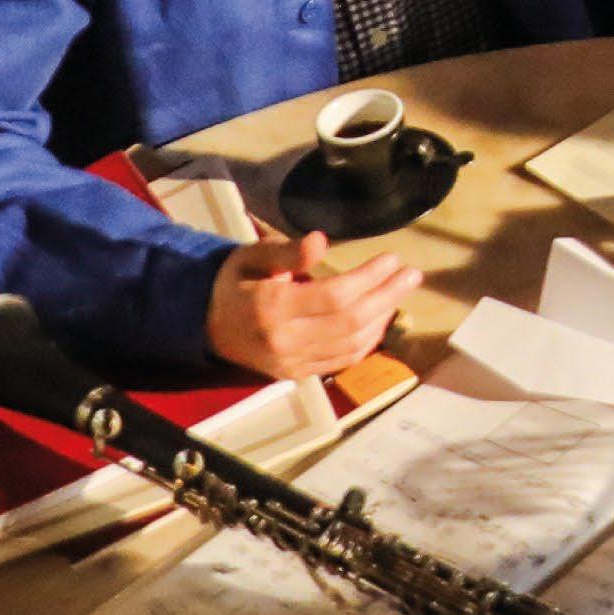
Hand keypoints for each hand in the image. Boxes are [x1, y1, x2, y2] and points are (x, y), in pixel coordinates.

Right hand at [204, 230, 413, 381]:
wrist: (202, 323)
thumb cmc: (232, 282)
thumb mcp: (251, 257)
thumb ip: (287, 253)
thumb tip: (321, 240)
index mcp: (271, 308)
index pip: (334, 297)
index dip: (369, 278)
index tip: (392, 258)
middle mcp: (283, 342)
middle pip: (350, 322)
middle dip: (387, 297)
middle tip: (411, 274)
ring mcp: (291, 364)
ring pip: (351, 346)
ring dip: (383, 319)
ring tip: (401, 292)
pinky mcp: (296, 375)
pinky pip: (341, 360)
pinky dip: (367, 341)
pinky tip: (380, 318)